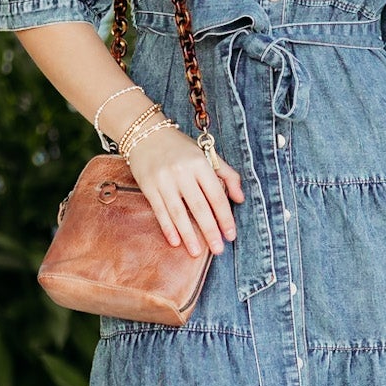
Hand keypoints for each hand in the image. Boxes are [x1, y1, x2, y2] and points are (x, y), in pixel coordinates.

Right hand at [127, 124, 243, 257]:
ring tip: (197, 252)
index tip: (231, 235)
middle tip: (218, 249)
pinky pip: (160, 211)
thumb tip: (240, 199)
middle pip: (199, 207)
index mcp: (200, 164)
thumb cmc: (180, 147)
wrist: (145, 133)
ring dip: (189, 235)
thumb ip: (227, 175)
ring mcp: (164, 180)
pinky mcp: (148, 186)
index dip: (225, 217)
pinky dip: (168, 227)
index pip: (216, 195)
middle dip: (210, 230)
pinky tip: (175, 241)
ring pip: (179, 212)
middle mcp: (182, 172)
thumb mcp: (207, 154)